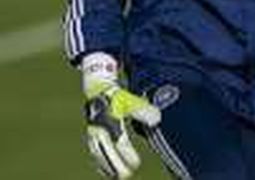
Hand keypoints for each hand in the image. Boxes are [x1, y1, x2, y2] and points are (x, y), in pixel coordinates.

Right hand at [82, 53, 160, 178]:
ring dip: (107, 165)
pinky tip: (107, 171)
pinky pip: (95, 151)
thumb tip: (156, 119)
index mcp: (109, 121)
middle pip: (106, 151)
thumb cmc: (116, 96)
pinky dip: (100, 162)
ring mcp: (93, 133)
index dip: (127, 154)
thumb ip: (143, 110)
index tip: (136, 164)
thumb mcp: (130, 100)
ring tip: (117, 177)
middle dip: (115, 164)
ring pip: (98, 153)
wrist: (97, 89)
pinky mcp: (91, 135)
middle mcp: (99, 129)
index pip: (119, 142)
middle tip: (126, 175)